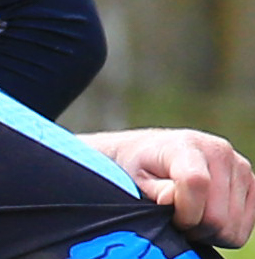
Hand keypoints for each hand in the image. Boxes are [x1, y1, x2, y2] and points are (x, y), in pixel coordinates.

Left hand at [82, 127, 253, 246]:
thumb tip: (171, 199)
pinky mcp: (251, 184)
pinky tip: (205, 217)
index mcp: (187, 146)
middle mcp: (220, 152)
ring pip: (232, 228)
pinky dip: (223, 232)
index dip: (183, 211)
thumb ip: (154, 190)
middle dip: (193, 227)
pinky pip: (243, 229)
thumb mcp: (134, 177)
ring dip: (208, 232)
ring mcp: (240, 168)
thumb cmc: (140, 166)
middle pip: (218, 216)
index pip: (196, 183)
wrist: (153, 152)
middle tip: (175, 219)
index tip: (169, 217)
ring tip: (188, 217)